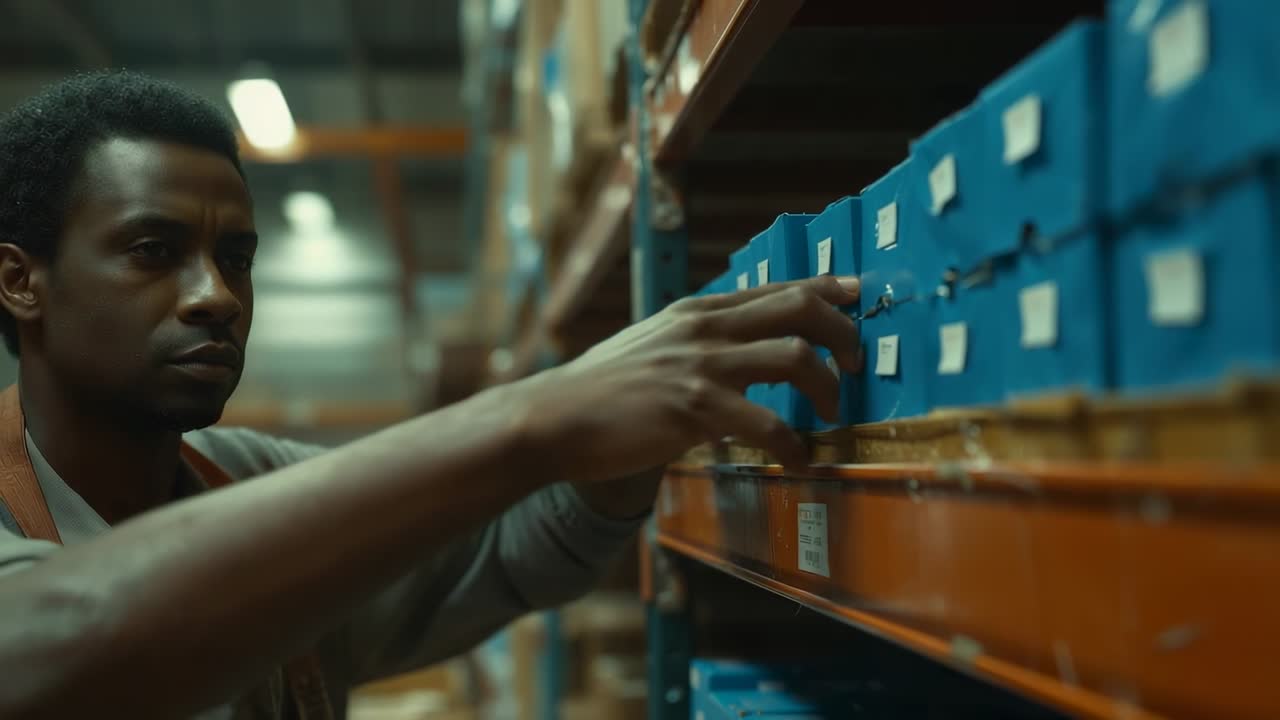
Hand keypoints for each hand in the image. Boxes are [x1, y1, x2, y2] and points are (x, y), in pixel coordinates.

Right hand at [511, 275, 861, 482]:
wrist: (553, 417)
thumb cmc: (601, 389)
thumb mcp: (652, 345)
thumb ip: (694, 341)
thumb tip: (733, 349)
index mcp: (697, 310)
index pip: (776, 287)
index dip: (826, 290)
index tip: (857, 294)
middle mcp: (705, 328)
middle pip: (799, 309)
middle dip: (842, 334)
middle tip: (855, 365)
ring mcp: (701, 365)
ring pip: (794, 358)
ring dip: (827, 389)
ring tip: (831, 416)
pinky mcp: (694, 408)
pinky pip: (767, 425)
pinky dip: (794, 446)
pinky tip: (799, 462)